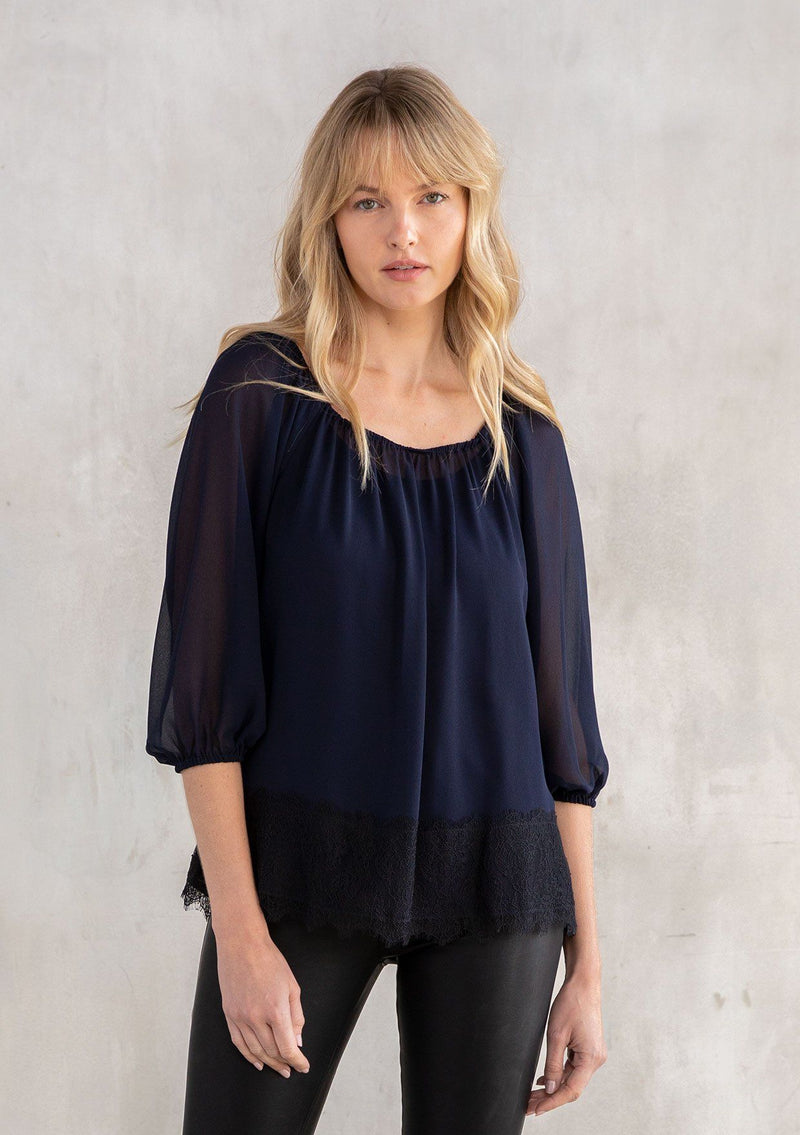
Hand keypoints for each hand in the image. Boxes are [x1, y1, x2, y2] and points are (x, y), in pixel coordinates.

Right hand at [213, 917, 310, 1077]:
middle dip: (284, 1063)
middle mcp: (255, 1017)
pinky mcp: (229, 1014)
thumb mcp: (292, 986)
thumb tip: (297, 1041)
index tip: (303, 1066)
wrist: (242, 945)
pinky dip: (248, 1056)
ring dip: (268, 1062)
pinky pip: (238, 1043)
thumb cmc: (270, 961)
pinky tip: (257, 1062)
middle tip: (292, 1068)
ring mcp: (239, 1017)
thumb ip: (296, 1016)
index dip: (297, 1061)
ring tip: (278, 1068)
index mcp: (275, 1010)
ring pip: (255, 1051)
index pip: (287, 1047)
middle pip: (271, 1051)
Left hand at [526, 972, 605, 1116]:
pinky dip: (559, 1075)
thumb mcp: (556, 1035)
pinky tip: (545, 1080)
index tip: (536, 1109)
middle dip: (550, 1097)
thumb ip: (553, 1065)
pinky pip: (573, 1068)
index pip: (571, 1090)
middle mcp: (596, 1060)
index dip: (552, 1102)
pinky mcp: (589, 1049)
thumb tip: (550, 1089)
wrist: (583, 984)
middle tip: (529, 1104)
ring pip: (571, 1079)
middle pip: (571, 1087)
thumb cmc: (571, 1003)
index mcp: (591, 1058)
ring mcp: (593, 1055)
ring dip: (553, 1087)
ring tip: (533, 1095)